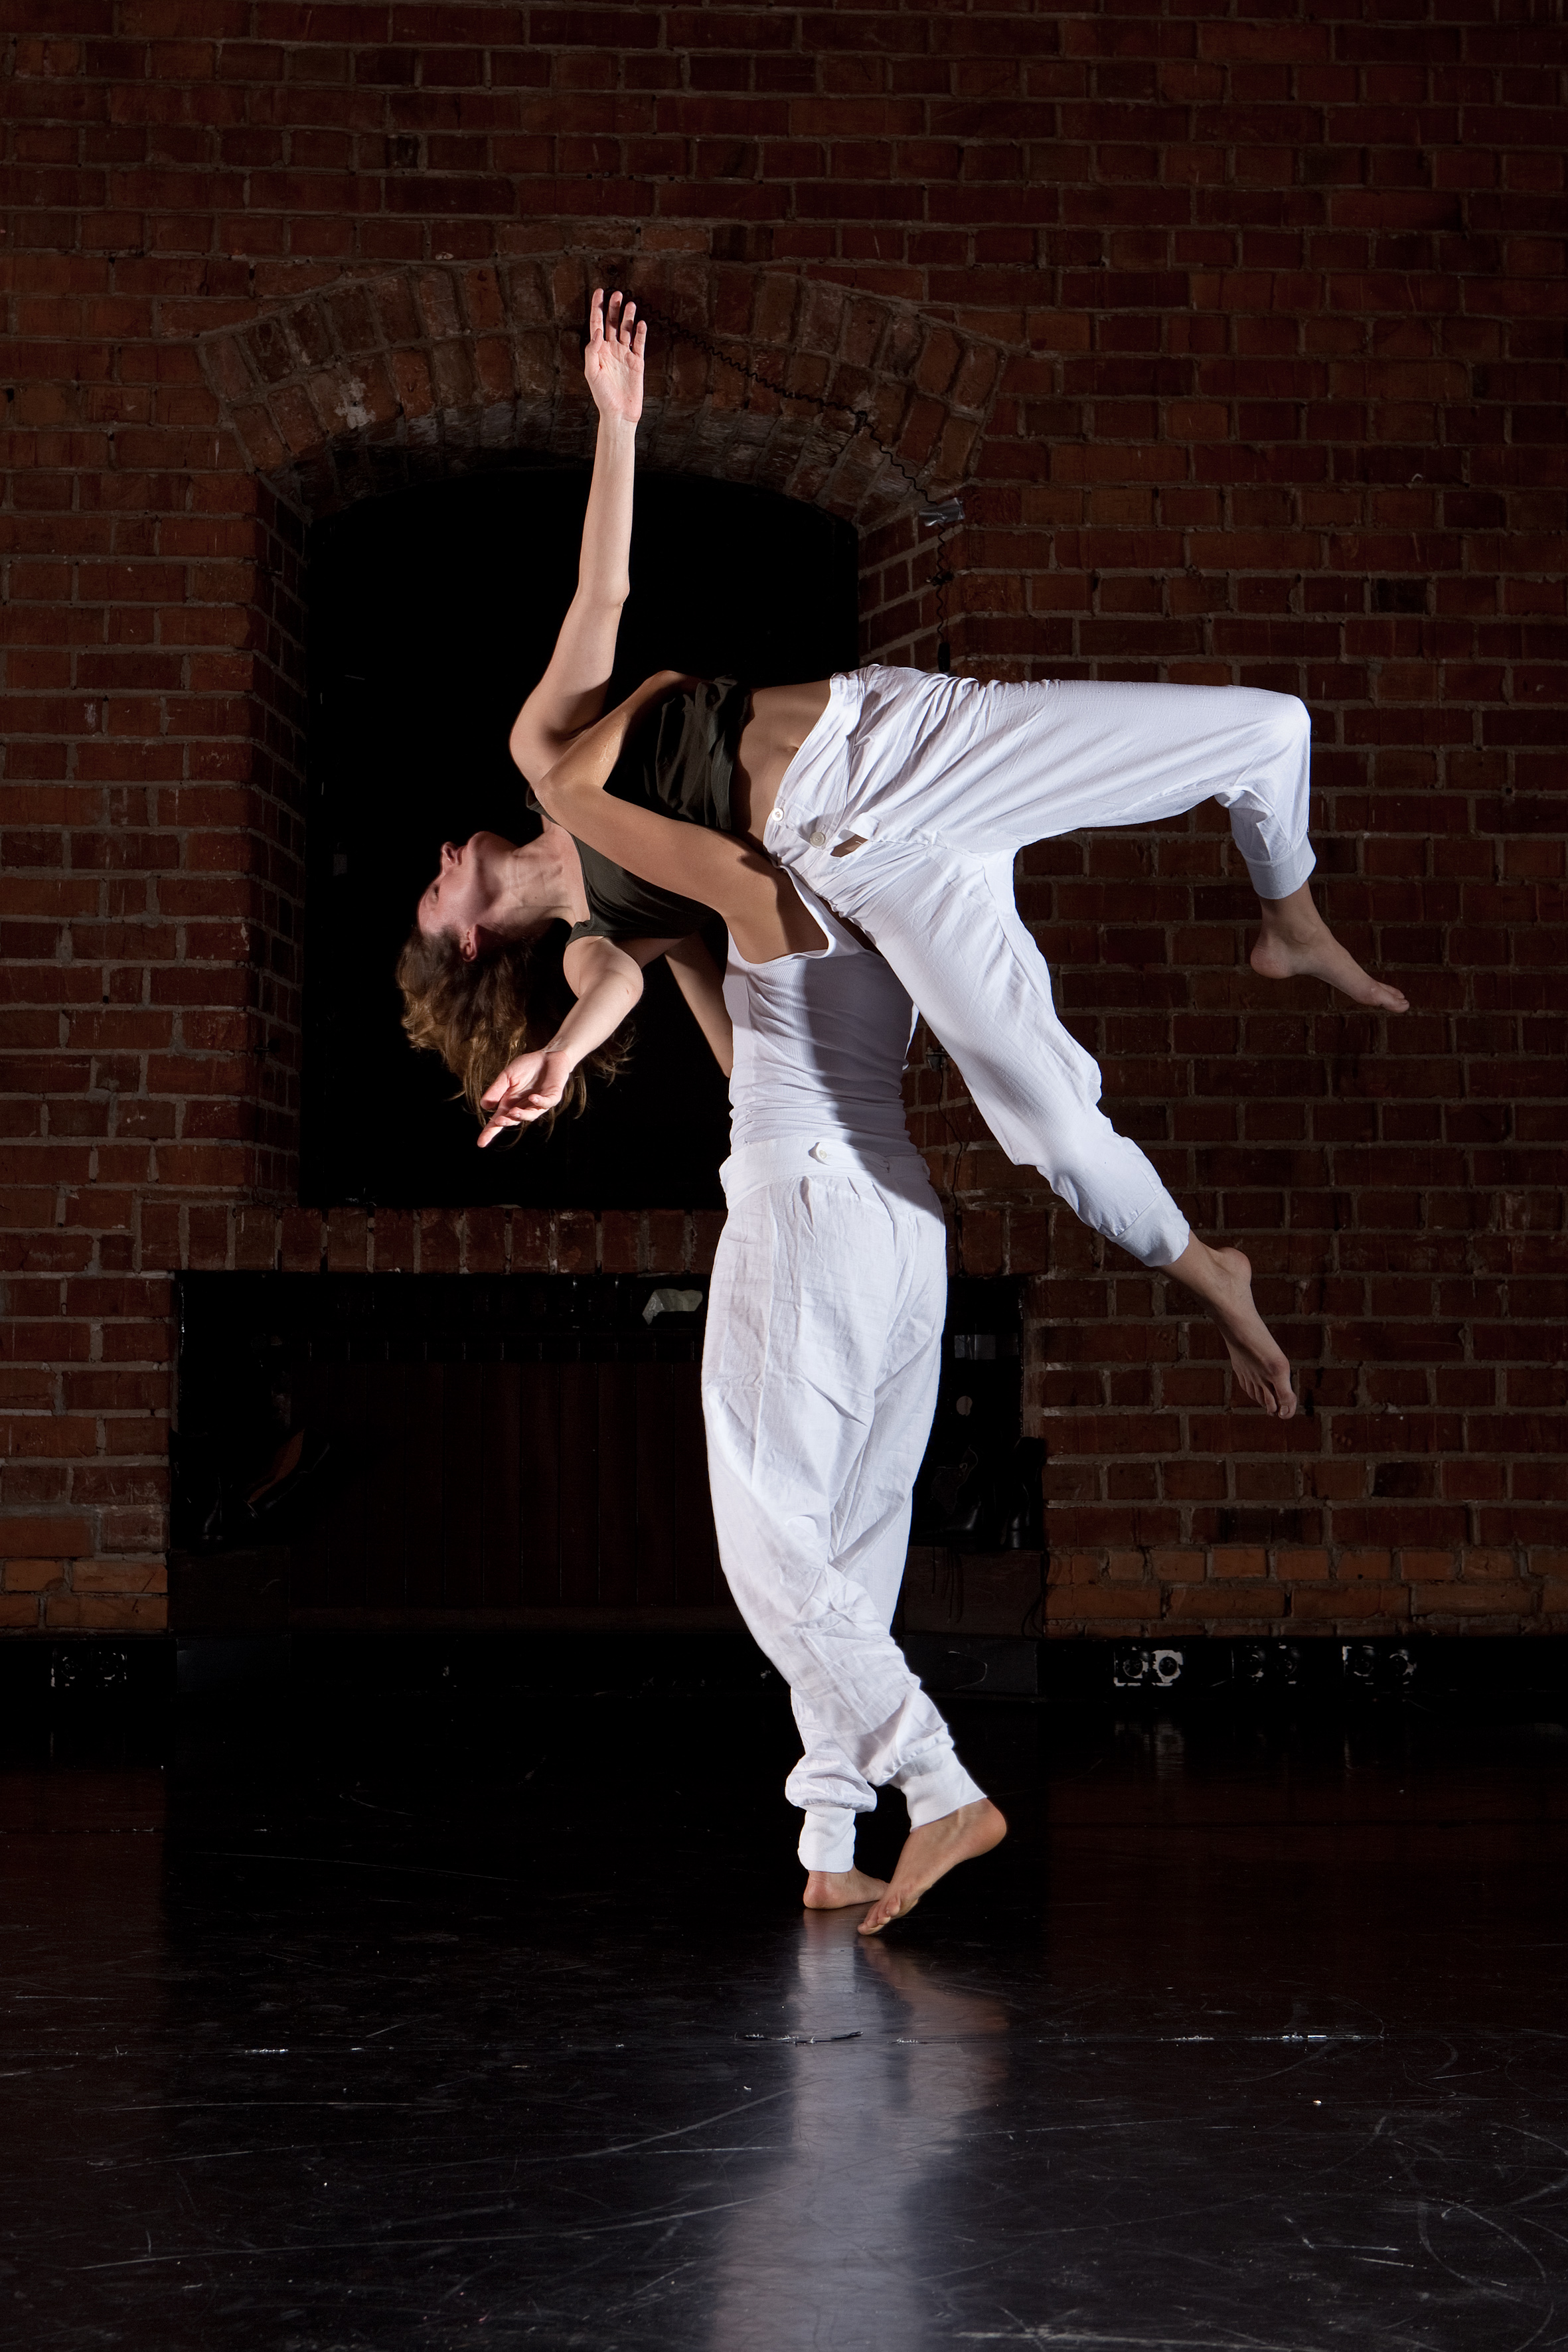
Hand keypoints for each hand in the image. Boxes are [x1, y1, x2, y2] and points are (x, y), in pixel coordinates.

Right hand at [477, 1047, 572, 1147]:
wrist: (547, 1056)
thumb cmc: (527, 1067)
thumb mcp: (507, 1076)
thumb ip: (496, 1090)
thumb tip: (484, 1106)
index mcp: (510, 1104)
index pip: (498, 1120)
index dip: (490, 1132)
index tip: (481, 1143)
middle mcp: (524, 1107)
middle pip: (514, 1120)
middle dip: (506, 1122)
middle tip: (498, 1122)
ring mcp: (539, 1104)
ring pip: (530, 1115)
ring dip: (521, 1115)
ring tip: (513, 1111)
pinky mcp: (552, 1097)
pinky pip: (546, 1103)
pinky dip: (539, 1102)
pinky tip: (532, 1098)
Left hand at [583, 287, 644, 425]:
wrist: (619, 413)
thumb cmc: (602, 396)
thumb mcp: (592, 372)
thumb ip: (592, 351)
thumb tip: (598, 331)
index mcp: (598, 351)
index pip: (597, 324)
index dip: (597, 307)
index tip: (599, 292)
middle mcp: (611, 350)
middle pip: (612, 323)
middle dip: (614, 308)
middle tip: (617, 294)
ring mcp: (625, 355)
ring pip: (626, 330)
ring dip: (628, 317)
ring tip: (630, 304)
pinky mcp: (637, 362)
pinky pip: (639, 343)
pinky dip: (640, 333)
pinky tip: (640, 323)